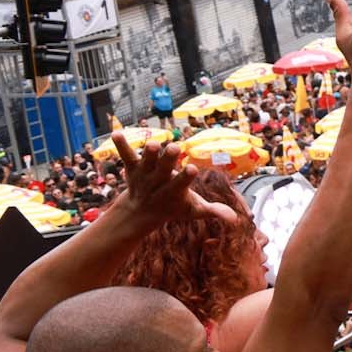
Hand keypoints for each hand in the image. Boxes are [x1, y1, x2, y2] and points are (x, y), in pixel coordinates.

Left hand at [110, 134, 233, 225]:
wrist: (140, 212)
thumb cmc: (173, 207)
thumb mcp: (193, 211)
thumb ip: (212, 211)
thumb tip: (235, 218)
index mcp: (173, 191)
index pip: (181, 183)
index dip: (185, 176)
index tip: (192, 169)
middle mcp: (157, 181)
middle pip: (162, 168)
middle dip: (167, 159)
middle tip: (173, 148)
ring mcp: (144, 173)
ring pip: (145, 160)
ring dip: (148, 152)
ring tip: (152, 144)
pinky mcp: (132, 166)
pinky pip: (125, 155)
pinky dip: (121, 145)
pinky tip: (116, 133)